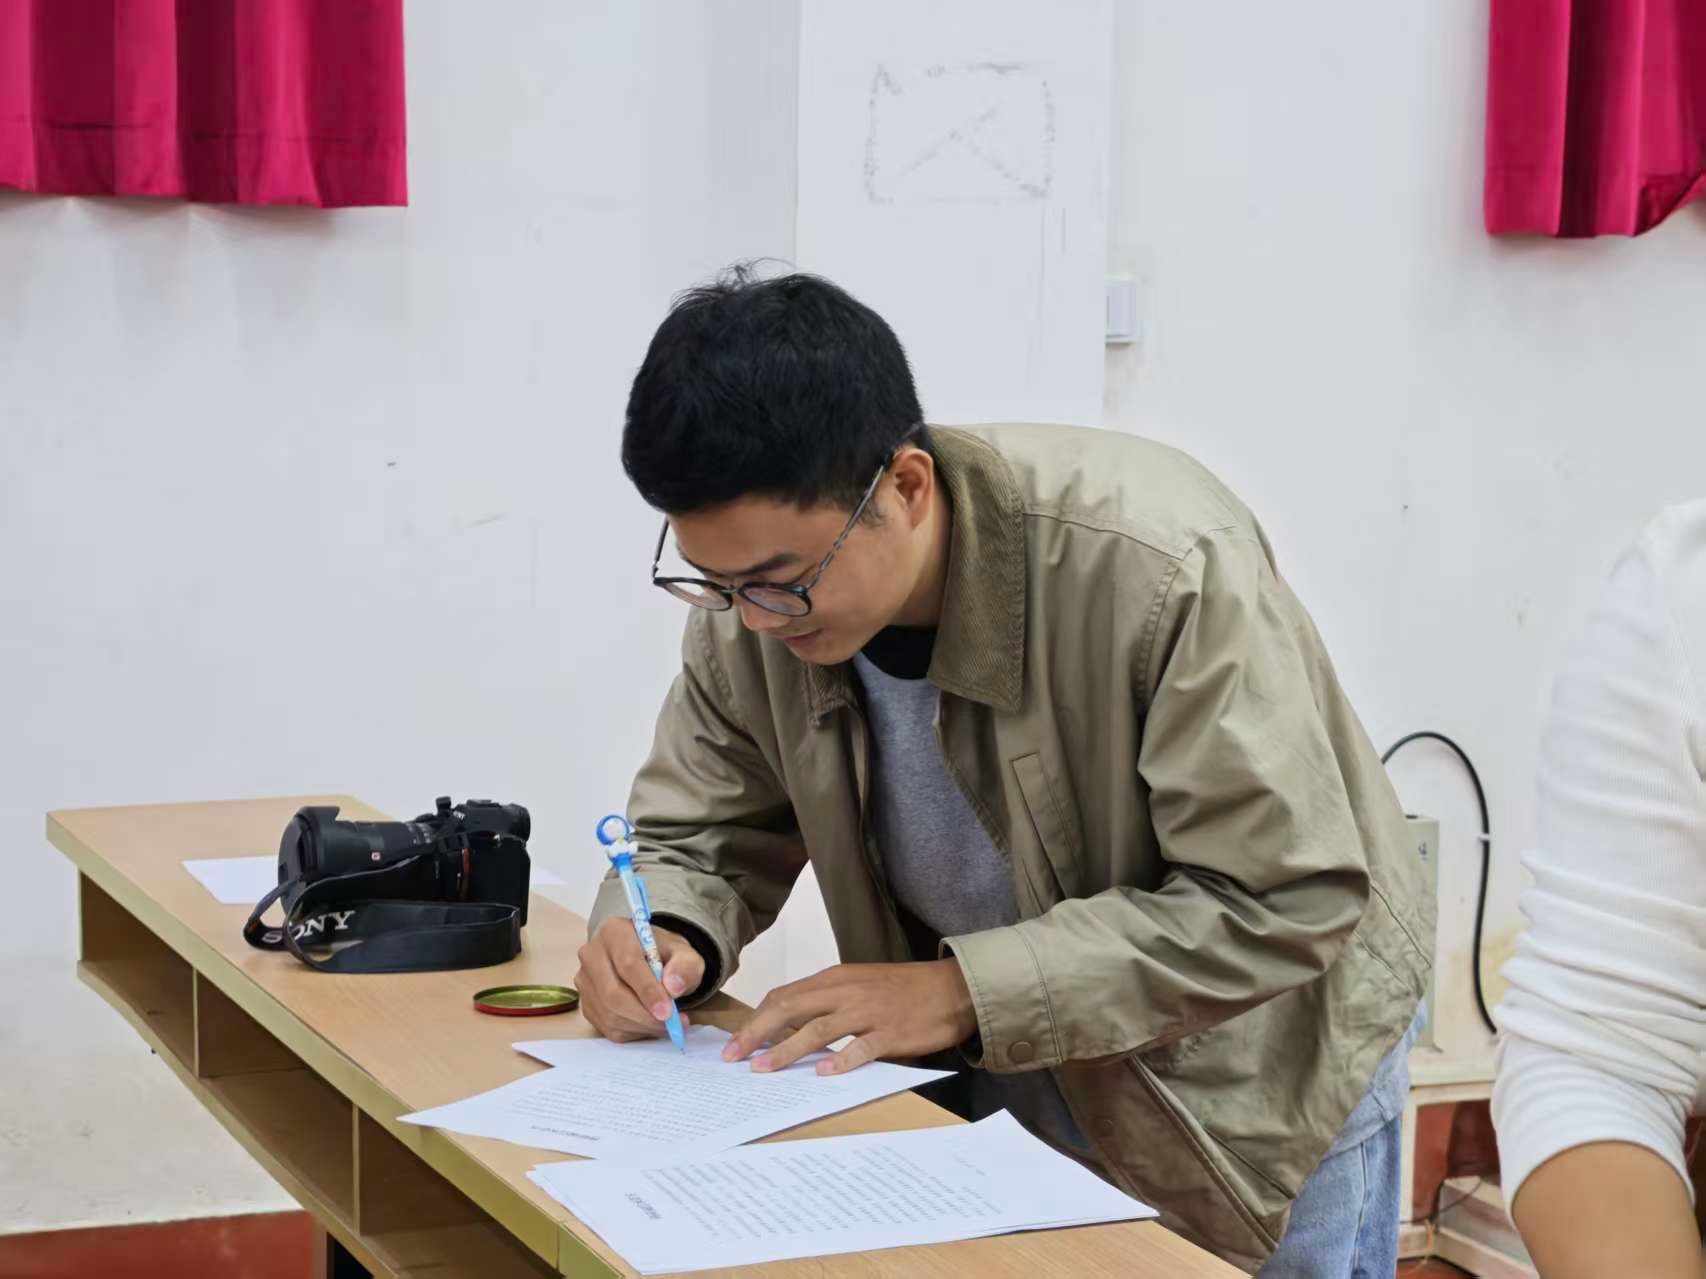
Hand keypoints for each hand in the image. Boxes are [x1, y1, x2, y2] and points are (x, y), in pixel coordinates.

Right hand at [575, 916, 704, 1042]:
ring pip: (610, 1014)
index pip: (628, 964)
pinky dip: (634, 1031)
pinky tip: (652, 1025)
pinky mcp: (586, 1004)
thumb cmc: (662, 954)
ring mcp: (585, 981)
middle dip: (645, 1015)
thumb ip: (685, 966)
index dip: (648, 990)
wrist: (646, 958)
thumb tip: (673, 988)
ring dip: (642, 1026)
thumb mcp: (683, 953)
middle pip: (613, 993)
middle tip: (671, 1024)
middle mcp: (592, 955)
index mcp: (614, 932)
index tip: (667, 1011)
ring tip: (668, 1025)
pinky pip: (607, 1027)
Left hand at [722, 960, 976, 1075]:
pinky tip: (823, 1074)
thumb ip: (828, 1001)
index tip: (737, 1042)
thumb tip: (791, 1026)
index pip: (784, 996)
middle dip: (757, 1033)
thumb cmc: (904, 990)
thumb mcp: (860, 985)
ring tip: (763, 1069)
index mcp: (835, 979)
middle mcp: (846, 991)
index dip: (757, 1019)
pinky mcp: (890, 1032)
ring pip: (817, 1028)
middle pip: (790, 1008)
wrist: (952, 988)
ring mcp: (868, 1011)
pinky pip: (860, 1047)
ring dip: (786, 1049)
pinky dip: (840, 1060)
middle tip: (735, 1057)